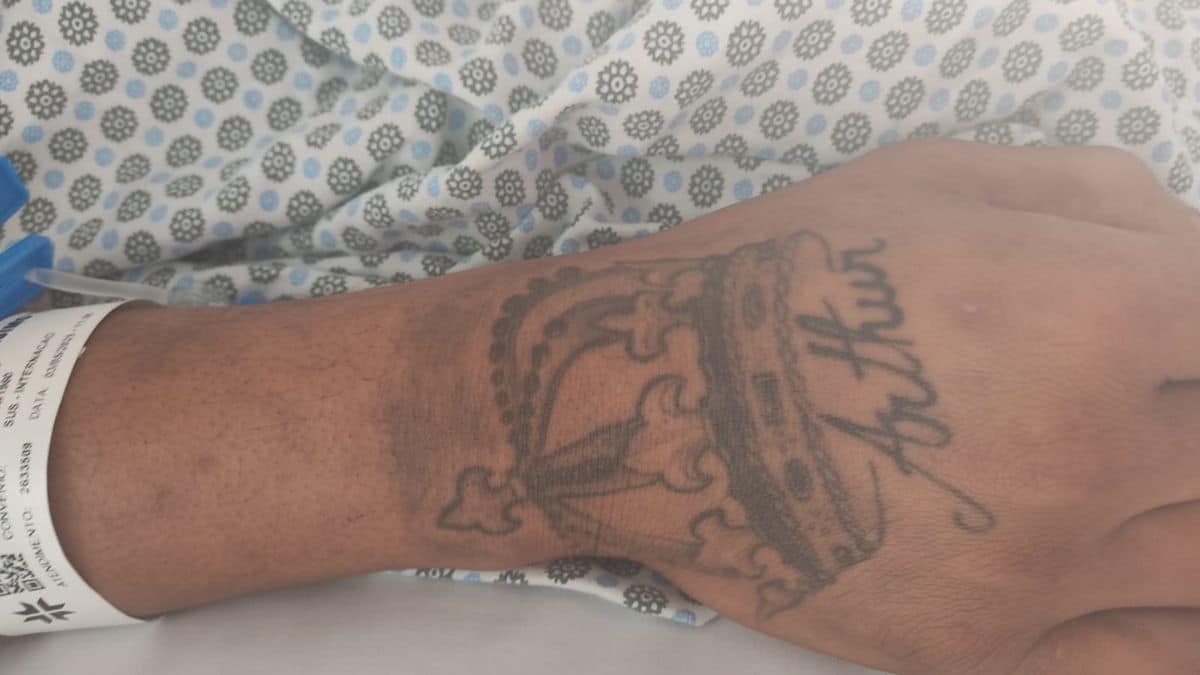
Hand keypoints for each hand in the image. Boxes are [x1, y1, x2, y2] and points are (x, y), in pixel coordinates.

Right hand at [441, 139, 1199, 673]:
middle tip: (1126, 404)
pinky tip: (1145, 583)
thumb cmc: (788, 269)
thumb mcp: (934, 175)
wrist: (661, 400)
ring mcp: (1040, 566)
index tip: (1162, 330)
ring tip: (1113, 483)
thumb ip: (1098, 195)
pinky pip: (1144, 660)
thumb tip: (1187, 257)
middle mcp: (1090, 453)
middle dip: (1182, 414)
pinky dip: (1172, 625)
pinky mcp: (981, 645)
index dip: (1196, 320)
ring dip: (1184, 512)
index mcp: (1095, 312)